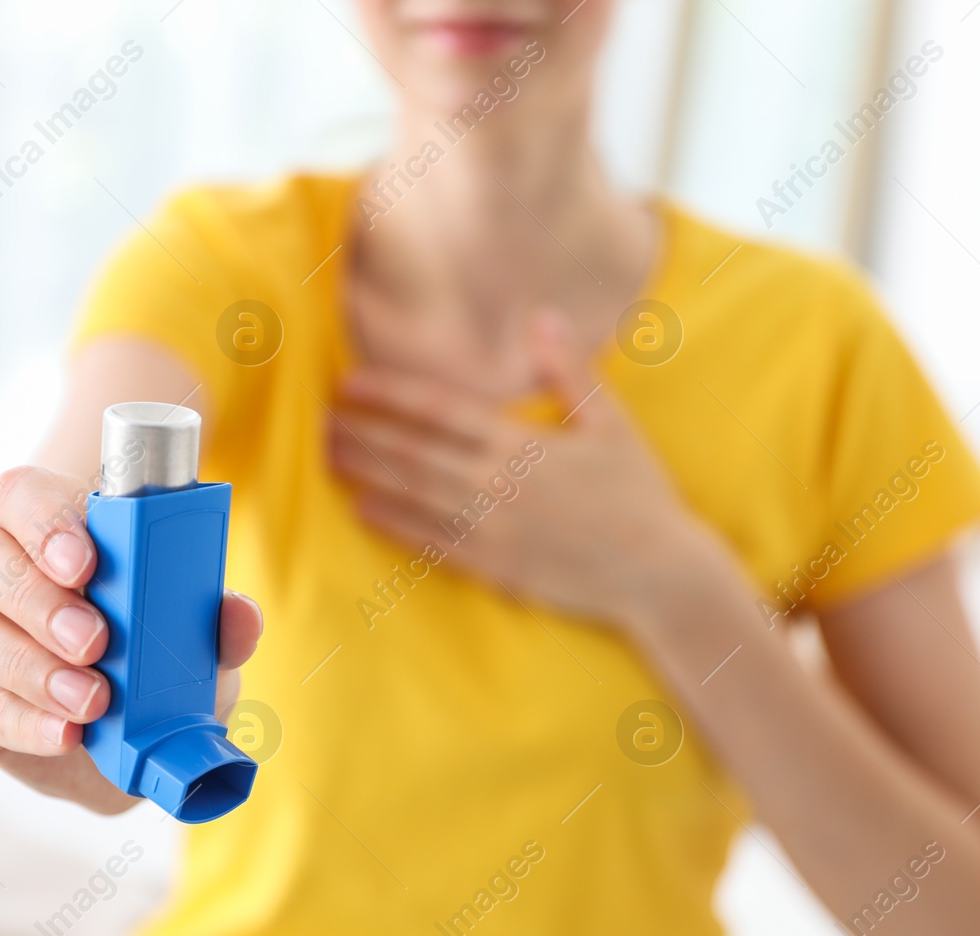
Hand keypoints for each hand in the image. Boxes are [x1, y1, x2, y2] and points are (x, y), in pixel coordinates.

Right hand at [0, 466, 261, 813]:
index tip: (88, 562)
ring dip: (35, 667)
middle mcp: (1, 571)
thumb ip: (220, 623)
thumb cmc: (160, 663)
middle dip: (40, 600)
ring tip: (93, 700)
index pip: (24, 495)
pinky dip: (26, 721)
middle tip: (96, 640)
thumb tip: (240, 612)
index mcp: (57, 531)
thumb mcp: (201, 643)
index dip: (45, 521)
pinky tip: (67, 733)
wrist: (134, 746)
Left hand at [329, 311, 700, 627]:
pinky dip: (392, 524)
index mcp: (522, 444)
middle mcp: (496, 485)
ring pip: (412, 496)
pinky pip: (429, 542)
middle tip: (320, 420)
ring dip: (366, 474)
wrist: (659, 572)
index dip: (388, 395)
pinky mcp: (492, 566)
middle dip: (362, 434)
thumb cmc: (640, 493)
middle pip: (411, 453)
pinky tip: (363, 510)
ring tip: (329, 458)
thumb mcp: (612, 424)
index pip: (439, 411)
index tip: (349, 384)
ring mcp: (490, 529)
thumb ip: (571, 372)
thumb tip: (545, 318)